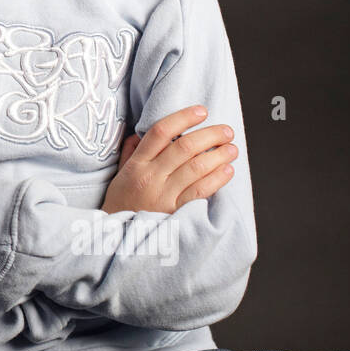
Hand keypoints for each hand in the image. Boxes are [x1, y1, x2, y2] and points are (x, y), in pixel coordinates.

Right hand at [101, 105, 236, 214]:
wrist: (117, 239)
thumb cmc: (121, 204)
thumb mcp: (120, 175)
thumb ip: (131, 152)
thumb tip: (142, 133)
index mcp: (137, 164)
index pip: (160, 132)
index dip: (183, 118)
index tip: (201, 111)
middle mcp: (151, 177)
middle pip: (184, 147)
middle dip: (210, 135)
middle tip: (226, 131)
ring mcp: (164, 195)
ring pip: (196, 167)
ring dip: (219, 155)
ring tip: (231, 149)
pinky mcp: (176, 212)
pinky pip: (201, 191)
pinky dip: (217, 178)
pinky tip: (227, 170)